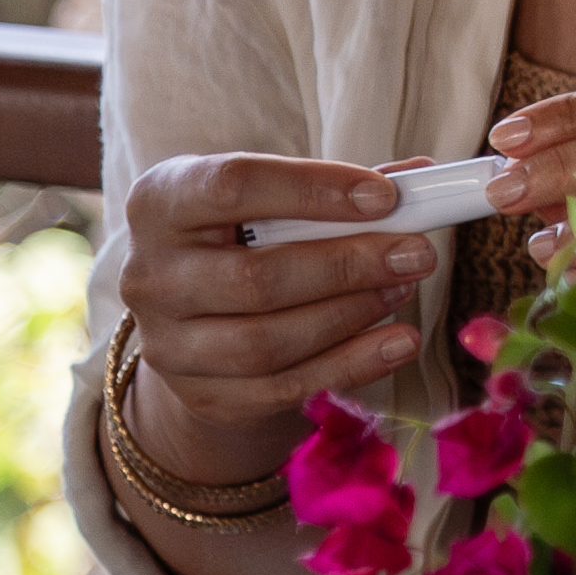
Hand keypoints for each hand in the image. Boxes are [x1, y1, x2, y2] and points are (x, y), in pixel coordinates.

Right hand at [117, 151, 444, 464]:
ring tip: (405, 289)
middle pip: (256, 277)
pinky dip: (350, 365)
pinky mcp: (202, 395)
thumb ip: (342, 188)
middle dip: (349, 265)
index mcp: (161, 200)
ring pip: (268, 341)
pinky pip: (283, 387)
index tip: (386, 197)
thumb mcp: (273, 199)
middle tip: (417, 253)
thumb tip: (425, 179)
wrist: (195, 319)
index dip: (314, 190)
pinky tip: (398, 342)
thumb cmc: (246, 237)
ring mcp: (168, 343)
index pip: (234, 186)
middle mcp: (149, 274)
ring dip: (351, 315)